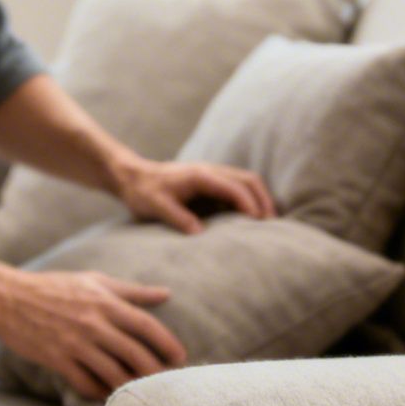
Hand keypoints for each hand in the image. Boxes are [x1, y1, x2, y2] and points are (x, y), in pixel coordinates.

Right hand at [0, 269, 187, 401]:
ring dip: (131, 385)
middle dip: (156, 371)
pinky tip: (109, 394)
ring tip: (143, 392)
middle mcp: (93, 324)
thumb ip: (131, 291)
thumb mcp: (94, 281)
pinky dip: (101, 392)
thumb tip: (166, 294)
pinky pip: (86, 383)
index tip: (180, 357)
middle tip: (167, 381)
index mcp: (105, 302)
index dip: (167, 343)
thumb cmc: (53, 287)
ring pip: (113, 373)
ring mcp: (75, 344)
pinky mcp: (57, 360)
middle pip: (135, 353)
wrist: (7, 298)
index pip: (146, 325)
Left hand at [115, 157, 275, 234]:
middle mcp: (210, 172)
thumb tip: (200, 234)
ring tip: (268, 223)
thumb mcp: (156, 206)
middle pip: (248, 180)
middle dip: (264, 200)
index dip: (249, 204)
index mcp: (200, 176)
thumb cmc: (142, 191)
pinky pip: (236, 190)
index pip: (234, 187)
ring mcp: (212, 176)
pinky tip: (252, 220)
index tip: (259, 223)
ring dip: (260, 199)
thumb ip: (178, 218)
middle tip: (273, 224)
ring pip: (246, 182)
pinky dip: (249, 201)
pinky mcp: (210, 184)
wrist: (132, 177)